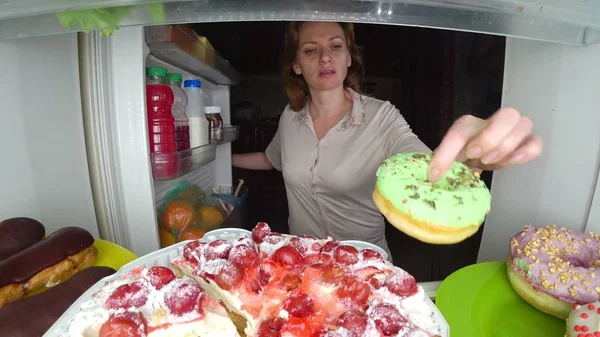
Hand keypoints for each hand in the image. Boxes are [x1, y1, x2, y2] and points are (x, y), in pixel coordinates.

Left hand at [428, 108, 542, 181]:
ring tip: (490, 161)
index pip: (459, 133)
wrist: (475, 158)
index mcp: (468, 125)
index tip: (437, 173)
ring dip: (507, 145)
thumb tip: (432, 177)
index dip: (448, 153)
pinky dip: (529, 150)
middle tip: (476, 157)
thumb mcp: (447, 159)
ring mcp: (512, 131)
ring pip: (523, 124)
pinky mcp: (525, 144)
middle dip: (491, 137)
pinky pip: (536, 141)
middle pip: (506, 115)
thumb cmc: (462, 156)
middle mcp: (492, 122)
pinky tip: (516, 161)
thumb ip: (440, 163)